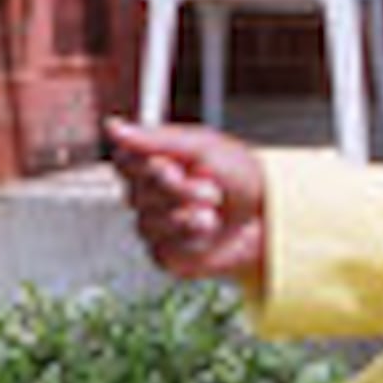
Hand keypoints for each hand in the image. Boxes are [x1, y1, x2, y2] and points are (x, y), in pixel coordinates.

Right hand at [102, 117, 271, 286]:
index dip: (144, 165)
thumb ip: (158, 139)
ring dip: (188, 215)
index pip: (124, 161)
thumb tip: (114, 127)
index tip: (172, 164)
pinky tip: (209, 231)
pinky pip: (164, 247)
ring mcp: (156, 226)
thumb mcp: (204, 147)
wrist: (269, 218)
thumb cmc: (240, 178)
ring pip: (150, 222)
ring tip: (214, 211)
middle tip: (211, 189)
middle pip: (136, 192)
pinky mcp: (167, 255)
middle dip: (178, 190)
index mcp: (153, 163)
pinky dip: (192, 238)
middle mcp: (148, 195)